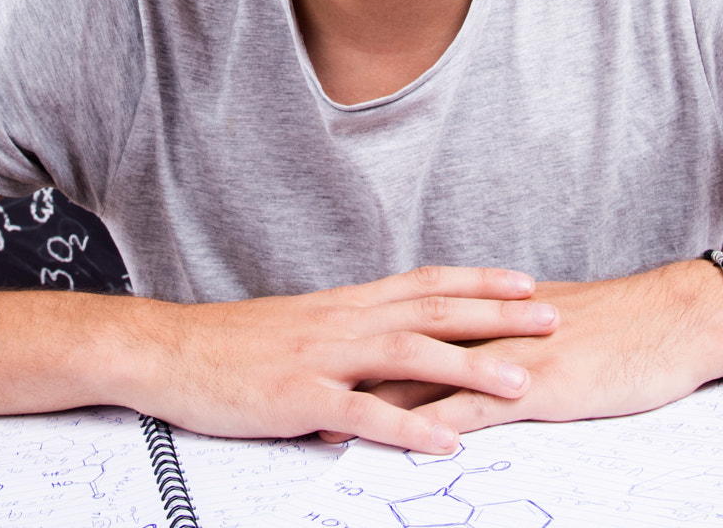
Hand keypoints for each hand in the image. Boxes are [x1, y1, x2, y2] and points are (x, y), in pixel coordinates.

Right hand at [127, 266, 559, 452]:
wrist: (169, 351)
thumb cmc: (233, 346)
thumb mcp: (300, 328)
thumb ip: (348, 332)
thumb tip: (390, 340)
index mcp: (345, 304)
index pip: (425, 282)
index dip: (479, 281)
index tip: (528, 281)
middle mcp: (343, 321)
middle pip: (433, 310)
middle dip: (497, 314)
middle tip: (553, 318)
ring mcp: (323, 358)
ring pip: (411, 355)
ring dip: (470, 368)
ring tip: (520, 382)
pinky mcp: (300, 397)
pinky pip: (364, 413)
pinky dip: (408, 426)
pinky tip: (444, 441)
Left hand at [334, 260, 722, 436]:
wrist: (677, 318)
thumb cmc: (626, 325)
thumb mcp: (558, 321)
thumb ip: (513, 332)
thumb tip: (481, 346)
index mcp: (490, 313)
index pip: (413, 325)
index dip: (364, 345)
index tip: (320, 362)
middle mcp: (488, 328)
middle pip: (402, 351)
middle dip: (350, 374)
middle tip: (299, 393)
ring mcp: (507, 356)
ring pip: (425, 381)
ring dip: (374, 407)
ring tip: (326, 427)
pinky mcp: (534, 387)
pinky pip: (473, 410)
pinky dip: (432, 428)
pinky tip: (402, 445)